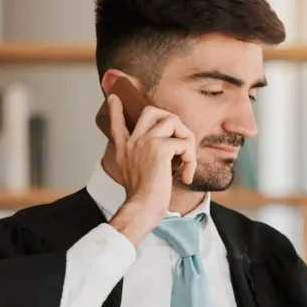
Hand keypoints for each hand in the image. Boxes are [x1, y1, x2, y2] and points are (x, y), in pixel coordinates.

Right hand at [107, 94, 196, 246]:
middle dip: (172, 120)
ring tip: (187, 161)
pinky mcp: (160, 149)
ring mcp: (145, 142)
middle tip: (179, 139)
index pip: (117, 123)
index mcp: (124, 149)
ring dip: (187, 140)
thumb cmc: (143, 199)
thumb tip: (165, 151)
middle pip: (152, 111)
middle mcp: (132, 142)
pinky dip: (191, 159)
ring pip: (173, 121)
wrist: (142, 208)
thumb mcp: (135, 175)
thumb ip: (142, 160)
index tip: (115, 98)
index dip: (116, 110)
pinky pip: (184, 143)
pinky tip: (186, 175)